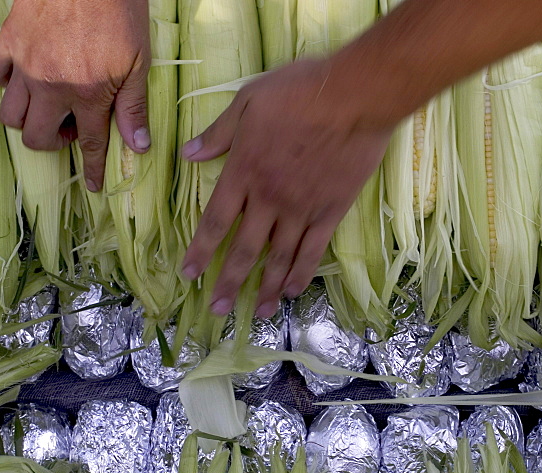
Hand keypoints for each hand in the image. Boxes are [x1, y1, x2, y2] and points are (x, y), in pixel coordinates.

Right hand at [0, 0, 151, 191]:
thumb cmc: (119, 11)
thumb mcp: (139, 61)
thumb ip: (133, 106)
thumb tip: (138, 146)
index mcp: (89, 94)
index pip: (90, 144)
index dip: (92, 169)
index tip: (92, 186)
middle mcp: (52, 86)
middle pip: (36, 137)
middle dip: (52, 143)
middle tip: (68, 128)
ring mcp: (25, 65)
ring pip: (9, 113)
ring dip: (26, 119)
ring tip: (46, 106)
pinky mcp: (9, 41)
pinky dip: (2, 82)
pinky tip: (21, 77)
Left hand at [180, 59, 393, 319]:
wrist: (354, 96)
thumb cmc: (299, 91)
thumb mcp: (248, 101)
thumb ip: (219, 133)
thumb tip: (188, 154)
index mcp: (244, 172)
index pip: (216, 220)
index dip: (201, 250)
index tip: (189, 273)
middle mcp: (269, 199)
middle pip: (244, 249)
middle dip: (229, 282)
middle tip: (218, 310)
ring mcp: (301, 209)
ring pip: (279, 258)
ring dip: (266, 287)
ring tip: (257, 312)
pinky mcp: (331, 211)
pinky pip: (312, 250)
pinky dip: (301, 273)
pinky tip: (293, 291)